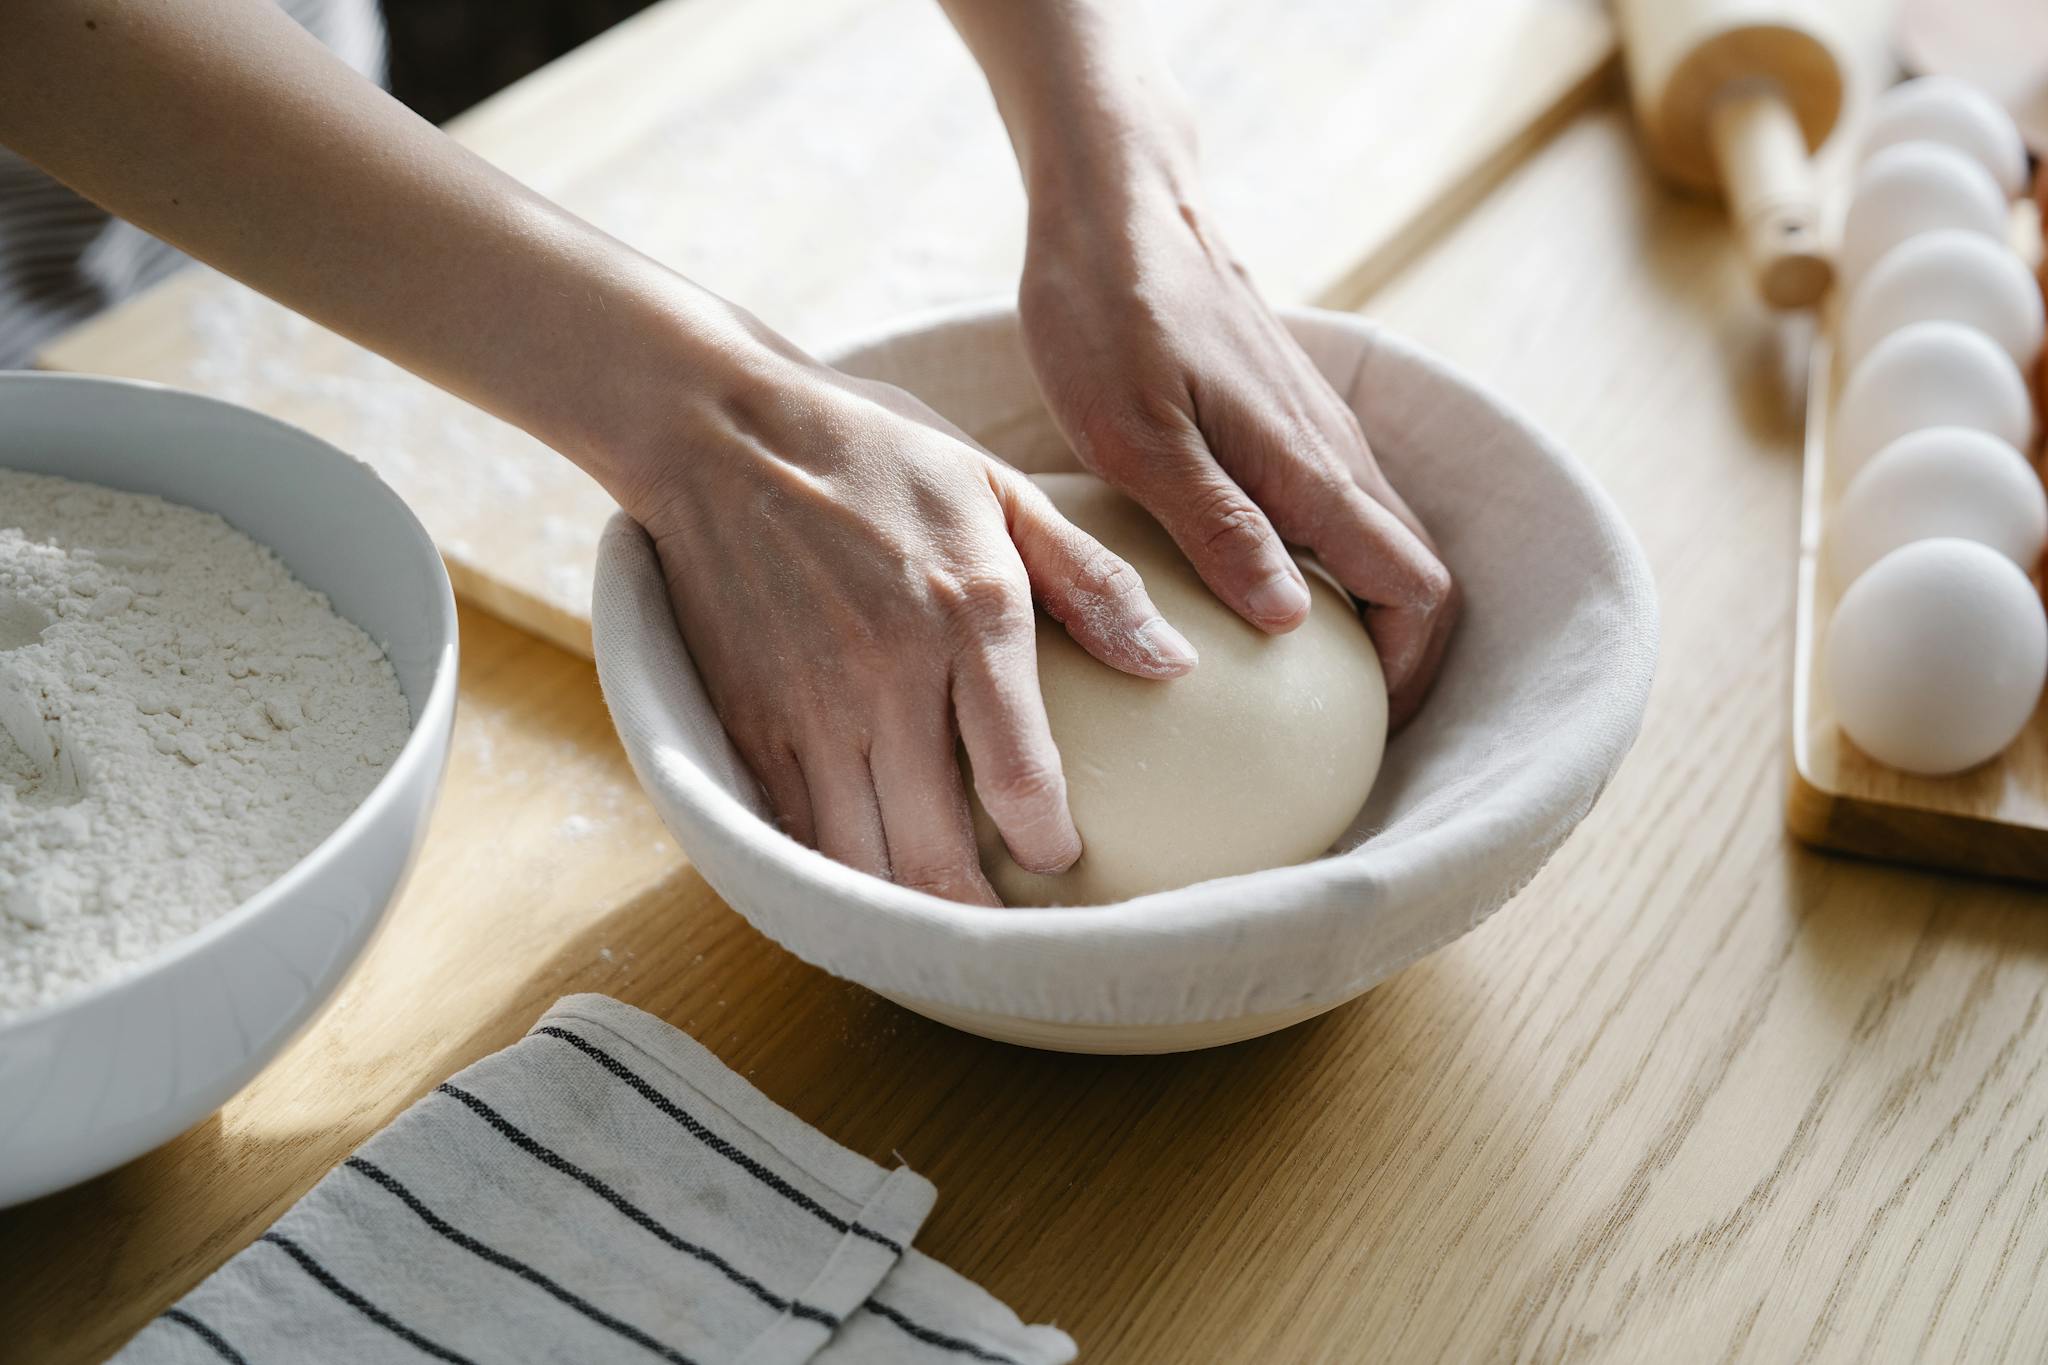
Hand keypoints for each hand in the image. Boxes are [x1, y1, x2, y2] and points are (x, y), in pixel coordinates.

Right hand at [619, 348, 1197, 904]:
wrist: (717, 432)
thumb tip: (1176, 664)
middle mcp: (886, 677)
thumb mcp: (999, 489)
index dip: (1048, 843)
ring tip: (941, 920)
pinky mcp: (747, 721)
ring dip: (902, 907)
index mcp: (968, 616)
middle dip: (978, 916)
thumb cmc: (876, 454)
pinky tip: (866, 875)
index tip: (1061, 856)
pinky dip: (832, 868)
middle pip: (932, 853)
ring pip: (858, 861)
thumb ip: (1092, 580)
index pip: (1020, 777)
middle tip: (1009, 928)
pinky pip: (793, 832)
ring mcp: (807, 709)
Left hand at [1017, 150, 1456, 726]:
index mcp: (1308, 470)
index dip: (1406, 675)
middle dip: (1396, 662)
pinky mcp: (1286, 416)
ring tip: (1295, 686)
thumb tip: (1296, 622)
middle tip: (1328, 729)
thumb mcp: (1137, 436)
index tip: (1354, 732)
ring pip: (1380, 542)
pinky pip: (1338, 509)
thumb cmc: (1108, 315)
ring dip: (1364, 617)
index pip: (1416, 591)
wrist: (1117, 203)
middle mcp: (1334, 453)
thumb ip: (1219, 527)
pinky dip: (1330, 568)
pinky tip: (1257, 596)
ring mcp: (1316, 431)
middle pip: (1417, 577)